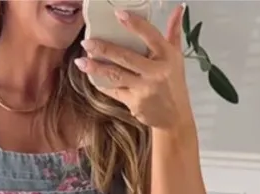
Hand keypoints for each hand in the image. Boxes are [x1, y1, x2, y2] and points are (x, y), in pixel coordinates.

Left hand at [75, 4, 194, 134]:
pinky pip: (114, 92)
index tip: (118, 14)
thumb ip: (173, 32)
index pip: (149, 36)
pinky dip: (102, 84)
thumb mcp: (177, 57)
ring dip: (96, 68)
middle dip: (104, 49)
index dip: (134, 24)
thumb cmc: (174, 83)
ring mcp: (143, 89)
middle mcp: (155, 72)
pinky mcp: (134, 103)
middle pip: (125, 57)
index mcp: (166, 57)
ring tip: (80, 62)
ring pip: (116, 76)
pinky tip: (91, 77)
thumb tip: (178, 8)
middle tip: (87, 42)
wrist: (174, 117)